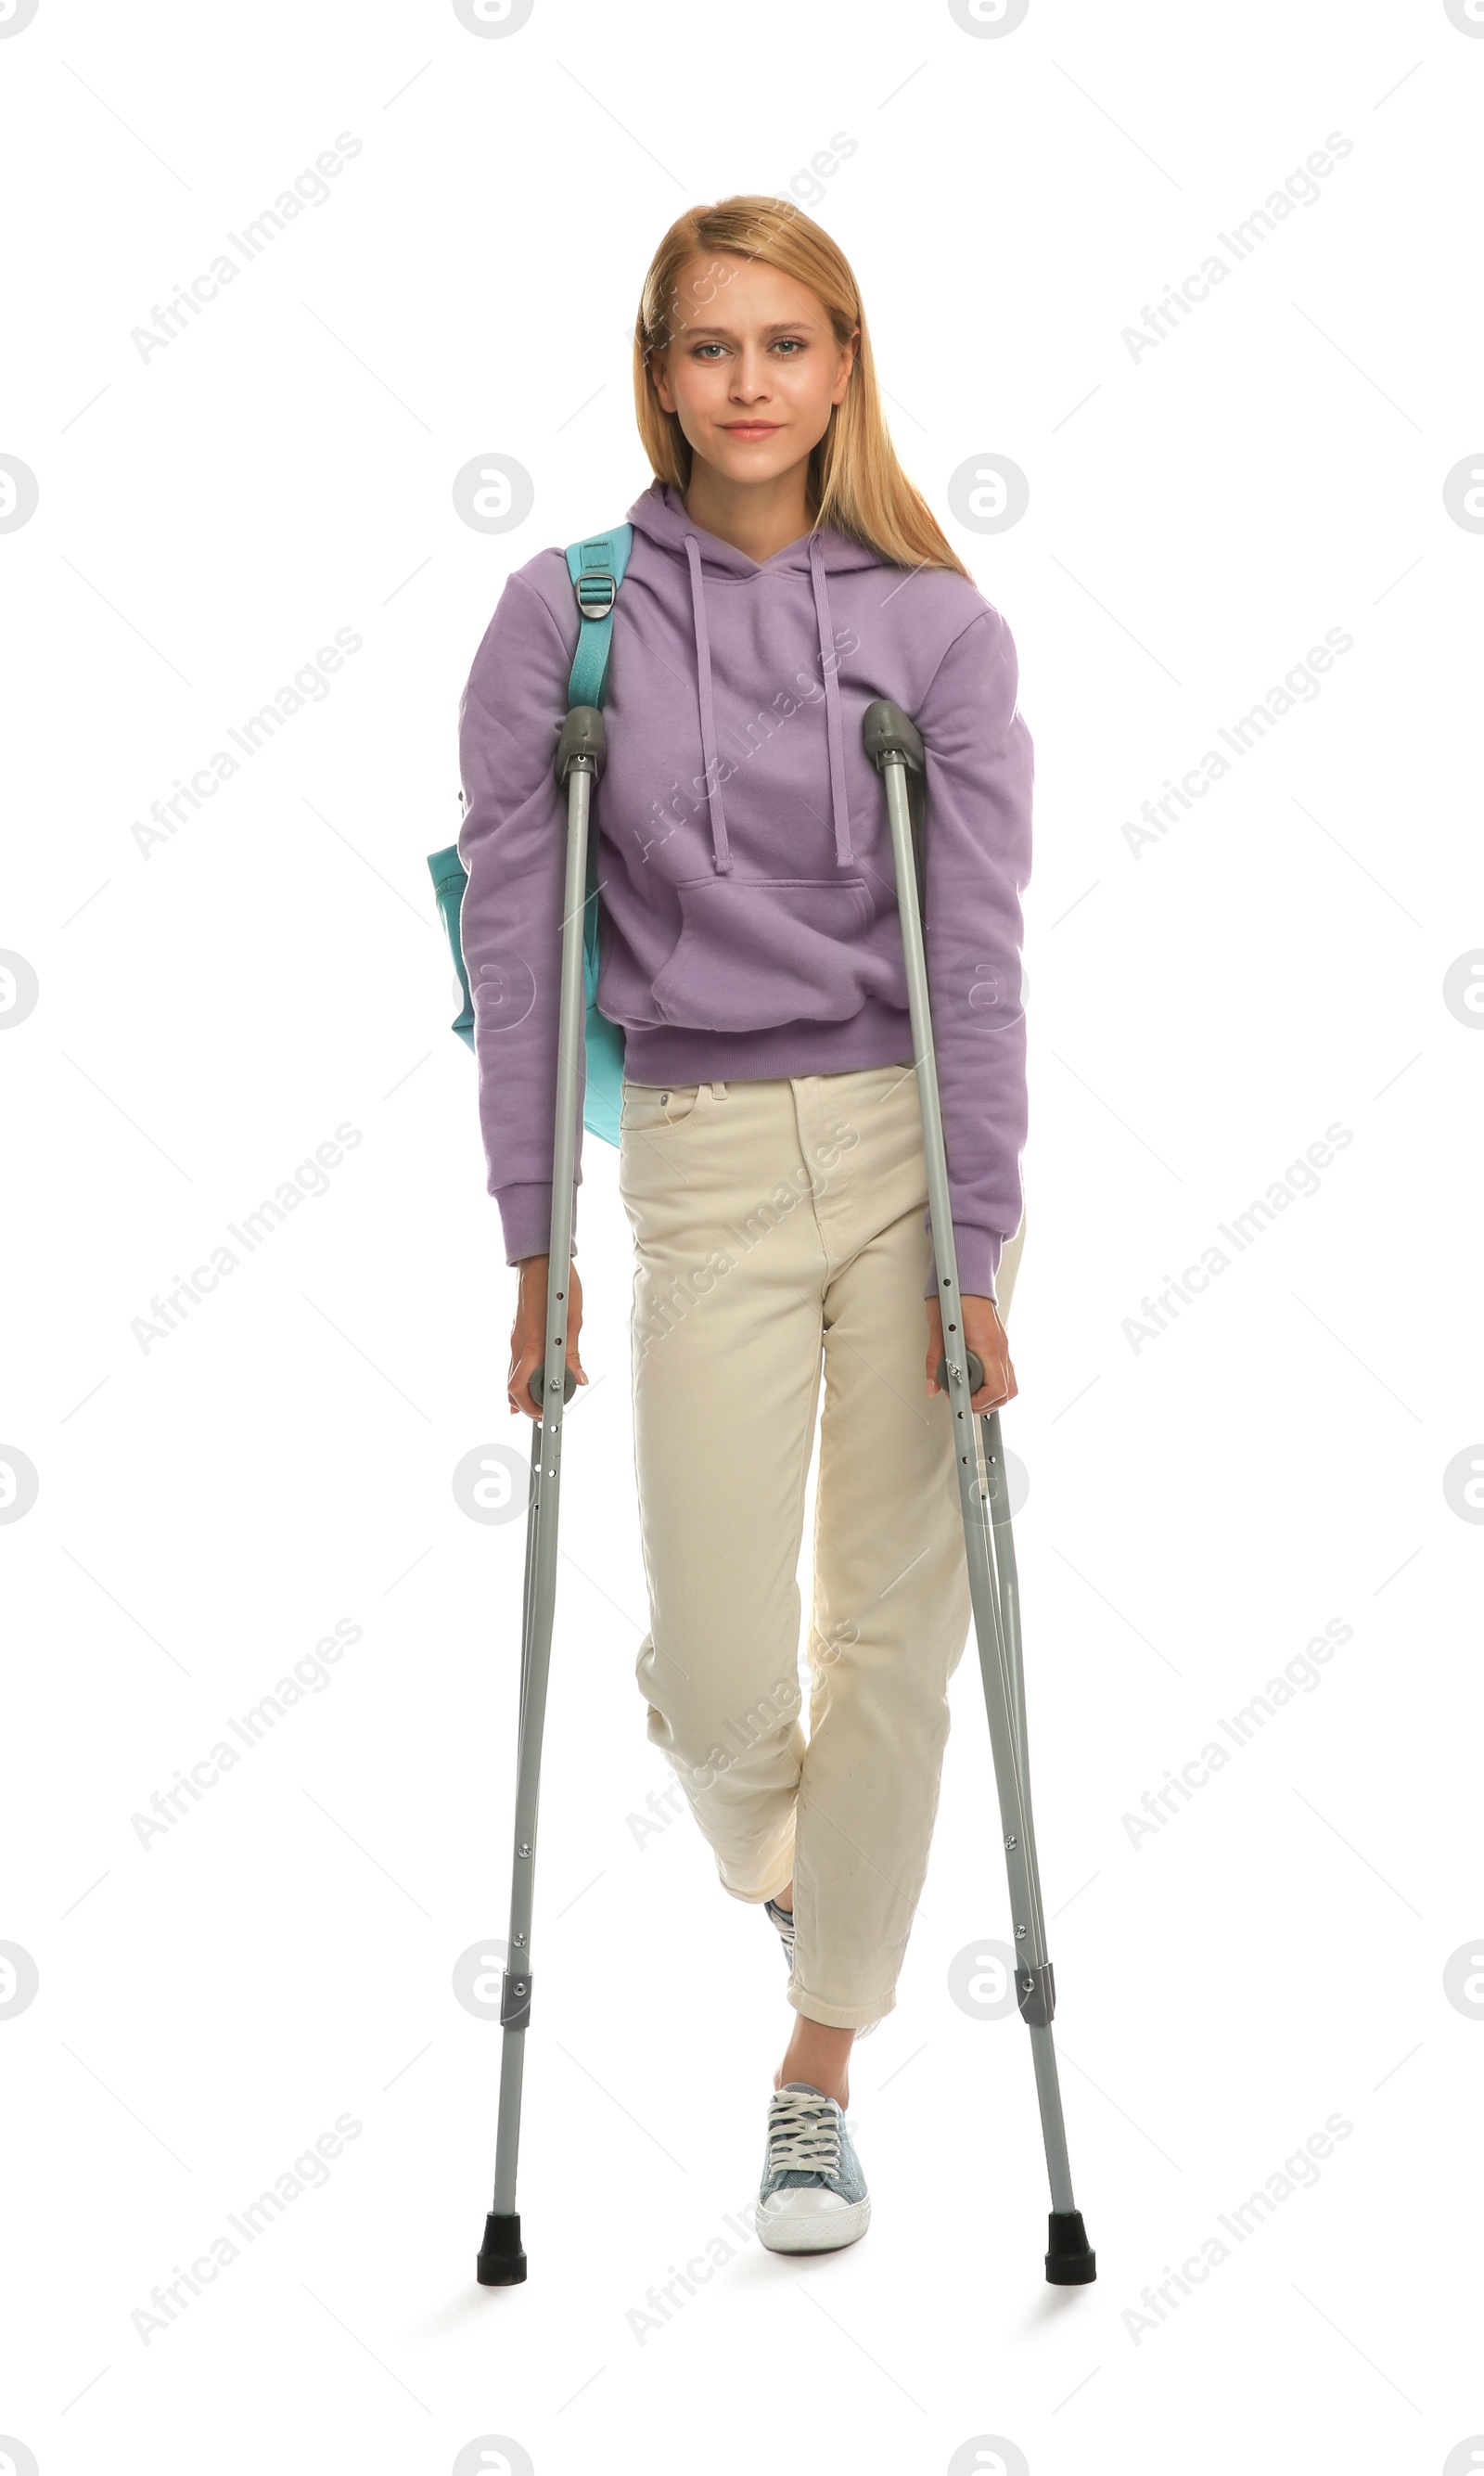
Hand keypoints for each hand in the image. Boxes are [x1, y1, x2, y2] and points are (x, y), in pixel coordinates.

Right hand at [508, 1256, 587, 1421]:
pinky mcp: (517, 1333)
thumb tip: (580, 1379)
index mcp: (533, 1343)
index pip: (519, 1388)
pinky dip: (525, 1375)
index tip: (547, 1415)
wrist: (538, 1261)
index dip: (531, 1407)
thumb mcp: (573, 1319)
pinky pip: (516, 1362)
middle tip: (547, 1411)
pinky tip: (539, 1377)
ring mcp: (515, 1339)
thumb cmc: (557, 1285)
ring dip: (526, 1391)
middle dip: (527, 1405)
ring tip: (546, 1398)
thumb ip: (573, 1353)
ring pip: (513, 1375)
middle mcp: (518, 1344)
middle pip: (512, 1387)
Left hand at [924, 1292, 1015, 1413]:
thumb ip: (934, 1361)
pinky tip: (973, 1375)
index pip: (996, 1389)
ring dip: (990, 1393)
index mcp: (986, 1345)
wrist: (966, 1273)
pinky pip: (1004, 1370)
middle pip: (1008, 1392)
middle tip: (964, 1398)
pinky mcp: (999, 1342)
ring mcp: (1002, 1345)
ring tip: (968, 1388)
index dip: (979, 1403)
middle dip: (986, 1403)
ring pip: (1009, 1382)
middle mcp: (999, 1347)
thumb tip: (932, 1386)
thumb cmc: (953, 1295)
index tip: (961, 1401)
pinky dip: (991, 1380)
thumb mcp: (937, 1329)